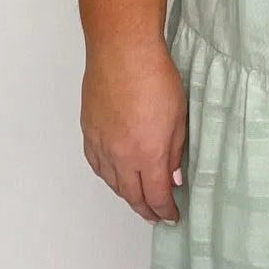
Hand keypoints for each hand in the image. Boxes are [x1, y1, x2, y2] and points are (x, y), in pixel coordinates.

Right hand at [81, 36, 188, 223]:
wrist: (122, 52)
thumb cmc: (155, 77)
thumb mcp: (179, 117)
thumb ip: (174, 152)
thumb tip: (172, 177)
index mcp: (148, 155)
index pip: (156, 195)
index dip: (165, 211)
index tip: (172, 216)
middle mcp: (121, 156)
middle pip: (132, 195)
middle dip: (145, 209)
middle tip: (155, 215)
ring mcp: (102, 144)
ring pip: (112, 182)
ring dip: (126, 195)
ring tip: (137, 200)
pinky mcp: (89, 130)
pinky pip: (96, 164)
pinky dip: (107, 176)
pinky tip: (113, 176)